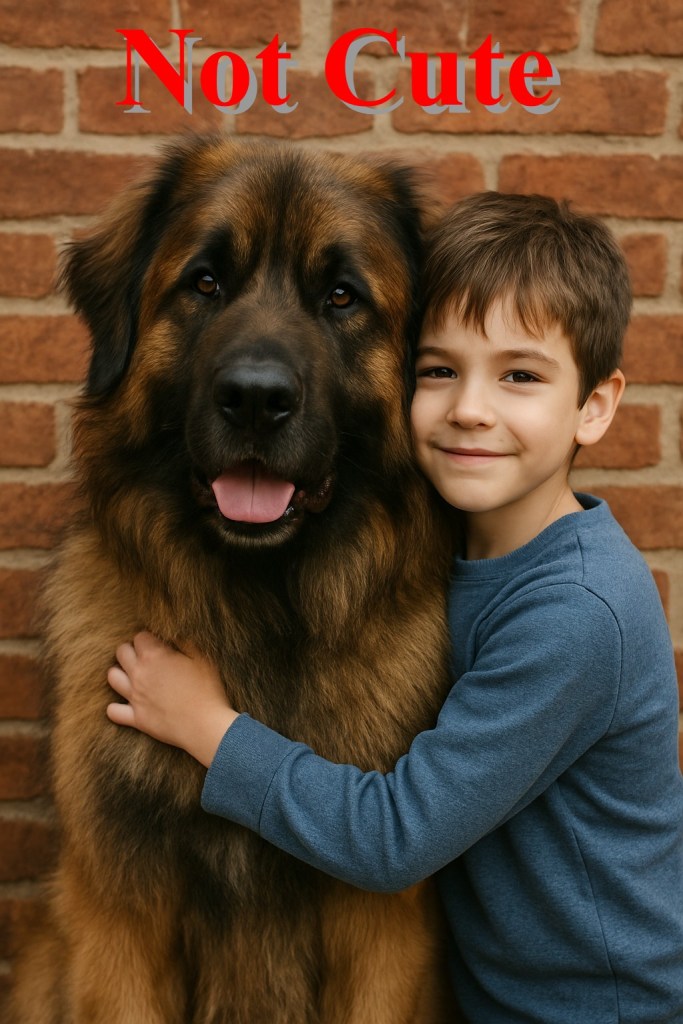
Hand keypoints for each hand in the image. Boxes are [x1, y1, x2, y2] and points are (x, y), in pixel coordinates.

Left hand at [106, 632, 238, 766]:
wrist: (204, 725)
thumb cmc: (207, 690)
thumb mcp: (202, 659)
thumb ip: (185, 643)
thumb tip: (174, 635)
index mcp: (155, 656)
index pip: (140, 636)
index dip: (149, 638)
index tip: (158, 644)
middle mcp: (139, 673)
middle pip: (121, 652)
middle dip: (131, 651)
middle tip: (145, 658)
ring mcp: (135, 696)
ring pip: (112, 677)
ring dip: (120, 673)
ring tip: (133, 676)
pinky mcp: (136, 718)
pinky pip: (113, 711)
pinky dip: (115, 708)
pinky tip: (126, 704)